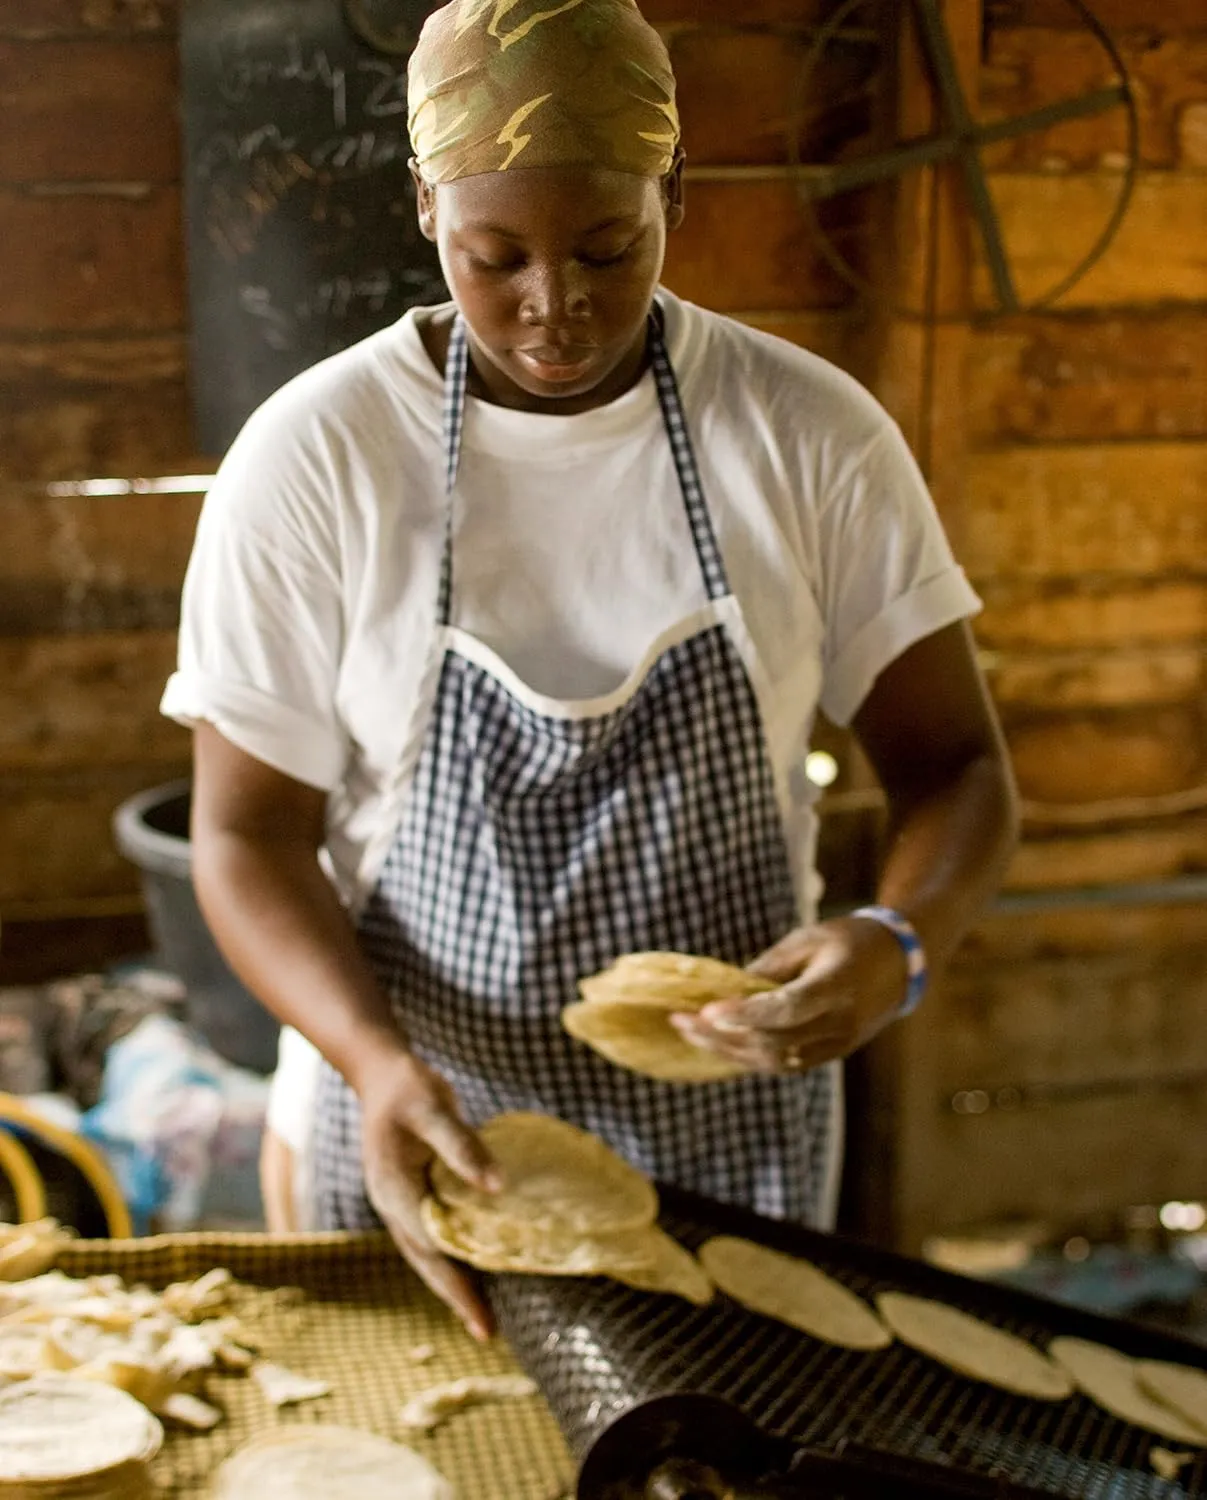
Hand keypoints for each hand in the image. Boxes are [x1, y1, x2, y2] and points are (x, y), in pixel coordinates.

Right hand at [356, 1047, 500, 1340]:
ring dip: (455, 1283)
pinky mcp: (412, 1194)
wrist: (382, 1073)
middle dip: (457, 1297)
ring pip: (428, 1253)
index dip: (457, 1282)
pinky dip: (454, 1256)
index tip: (483, 1314)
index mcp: (393, 1190)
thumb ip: (463, 1147)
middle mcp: (394, 1204)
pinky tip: (477, 1268)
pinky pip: (435, 1234)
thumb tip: (497, 1188)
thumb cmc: (409, 1089)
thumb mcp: (434, 1109)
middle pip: (427, 1261)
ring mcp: (401, 1202)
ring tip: (485, 1317)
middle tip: (488, 1334)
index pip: (430, 1247)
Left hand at [669, 918, 908, 1074]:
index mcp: (836, 986)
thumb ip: (769, 967)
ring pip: (775, 1062)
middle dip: (722, 1035)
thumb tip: (726, 992)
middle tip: (680, 1020)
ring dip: (729, 1051)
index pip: (786, 1009)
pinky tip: (719, 1044)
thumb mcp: (809, 939)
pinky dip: (749, 1058)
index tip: (706, 1010)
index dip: (744, 1014)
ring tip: (690, 1032)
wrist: (899, 963)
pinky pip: (785, 1065)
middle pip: (773, 1042)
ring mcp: (837, 1045)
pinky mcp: (832, 1055)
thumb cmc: (848, 940)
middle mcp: (839, 1023)